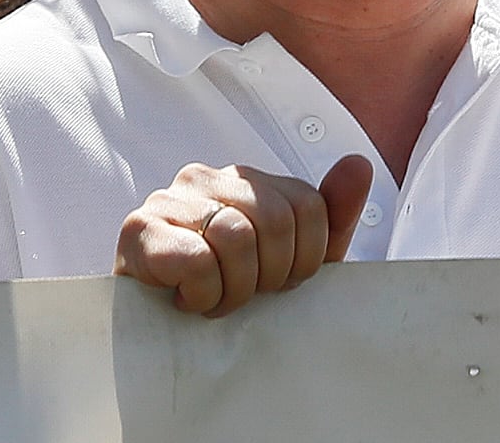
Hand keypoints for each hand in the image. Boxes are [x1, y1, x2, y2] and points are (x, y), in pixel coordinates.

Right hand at [114, 155, 370, 316]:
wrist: (158, 336)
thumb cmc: (227, 293)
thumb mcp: (293, 261)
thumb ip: (331, 214)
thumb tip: (359, 163)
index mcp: (247, 181)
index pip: (309, 206)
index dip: (304, 260)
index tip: (276, 284)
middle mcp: (207, 176)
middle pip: (277, 220)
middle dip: (270, 276)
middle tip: (244, 298)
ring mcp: (170, 198)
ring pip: (236, 237)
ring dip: (234, 290)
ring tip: (216, 300)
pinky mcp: (139, 229)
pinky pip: (196, 259)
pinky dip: (203, 294)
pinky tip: (187, 301)